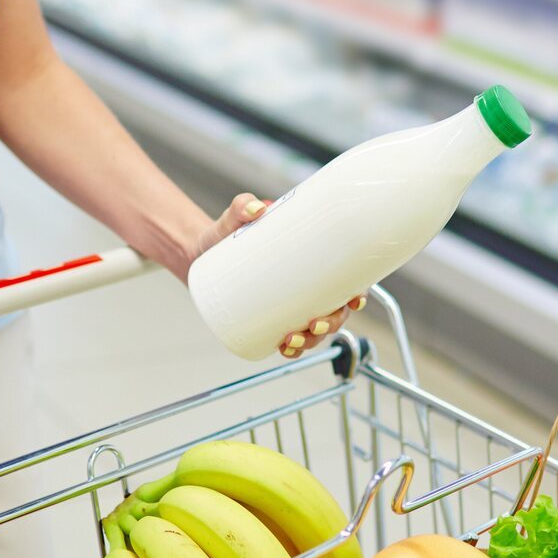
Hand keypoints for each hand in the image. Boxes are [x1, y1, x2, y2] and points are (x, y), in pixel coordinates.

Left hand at [193, 193, 367, 358]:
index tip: (355, 300)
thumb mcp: (234, 219)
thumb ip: (241, 207)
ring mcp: (288, 302)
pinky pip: (288, 336)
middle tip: (314, 324)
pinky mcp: (269, 315)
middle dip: (332, 324)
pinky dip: (291, 348)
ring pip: (314, 328)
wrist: (199, 251)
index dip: (358, 293)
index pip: (347, 278)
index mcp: (311, 259)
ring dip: (312, 341)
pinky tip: (285, 350)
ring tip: (291, 341)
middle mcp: (306, 283)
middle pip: (335, 309)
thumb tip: (255, 209)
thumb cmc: (224, 233)